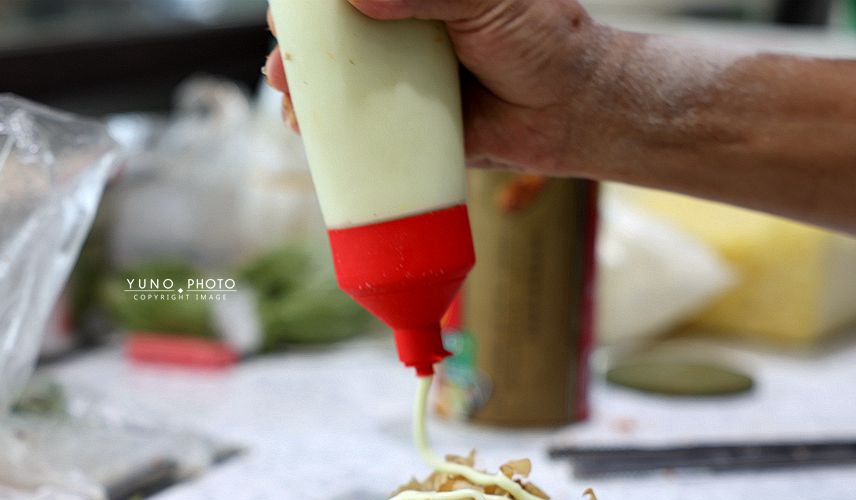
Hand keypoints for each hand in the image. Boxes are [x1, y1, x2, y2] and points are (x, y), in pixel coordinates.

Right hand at [264, 0, 617, 174]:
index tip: (293, 7)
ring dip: (302, 86)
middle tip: (284, 51)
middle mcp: (402, 31)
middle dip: (298, 41)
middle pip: (333, 32)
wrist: (571, 110)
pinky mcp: (405, 126)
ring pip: (336, 80)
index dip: (316, 2)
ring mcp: (400, 80)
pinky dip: (326, 131)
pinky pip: (358, 128)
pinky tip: (306, 129)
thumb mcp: (488, 0)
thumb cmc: (541, 39)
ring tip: (287, 93)